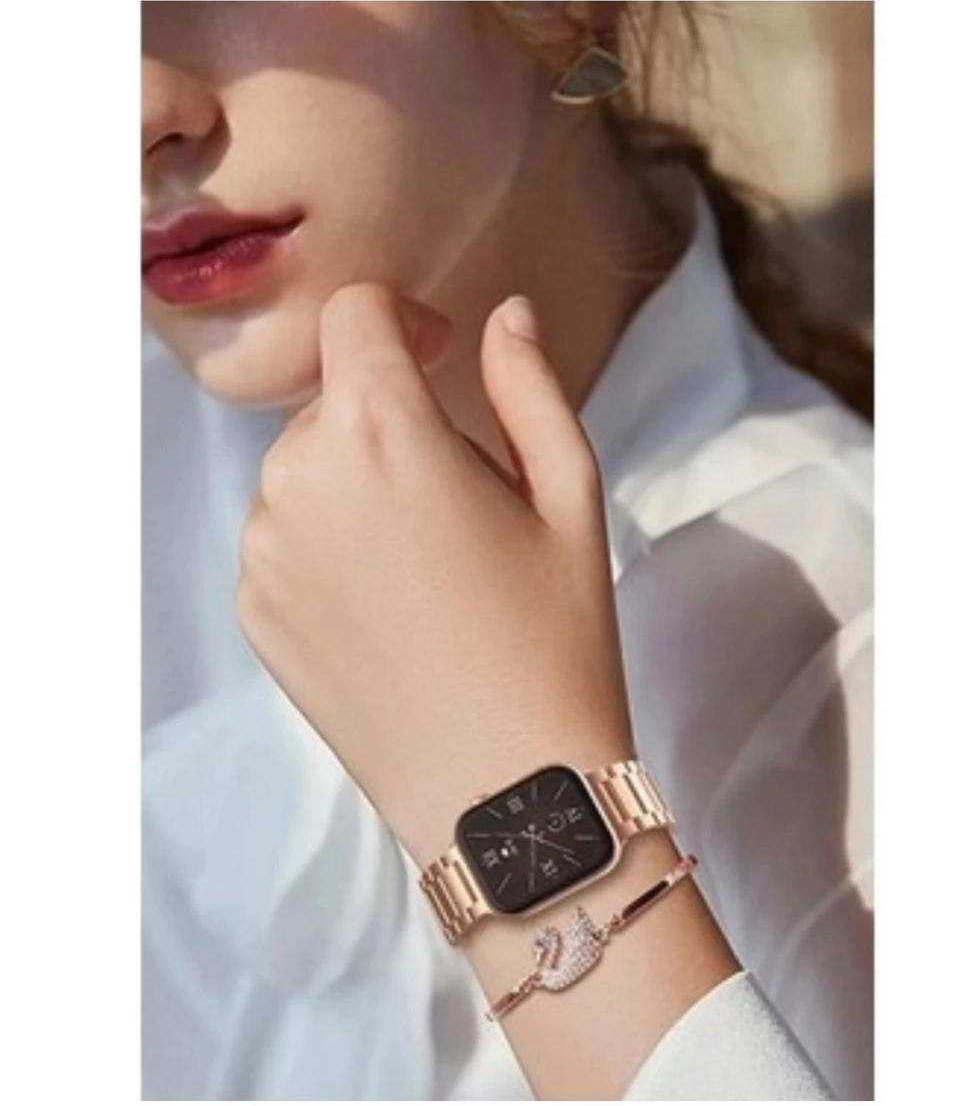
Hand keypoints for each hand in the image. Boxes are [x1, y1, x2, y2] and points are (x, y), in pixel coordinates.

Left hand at [236, 282, 634, 867]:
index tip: (443, 359)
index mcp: (381, 432)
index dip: (404, 321)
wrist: (503, 793)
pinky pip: (283, 538)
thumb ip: (530, 385)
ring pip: (304, 470)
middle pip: (332, 398)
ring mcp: (263, 551)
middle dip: (392, 418)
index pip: (354, 314)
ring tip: (428, 564)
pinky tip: (390, 608)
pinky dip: (328, 546)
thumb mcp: (571, 497)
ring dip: (357, 482)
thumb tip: (505, 313)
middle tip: (464, 497)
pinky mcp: (252, 610)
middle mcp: (297, 479)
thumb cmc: (556, 639)